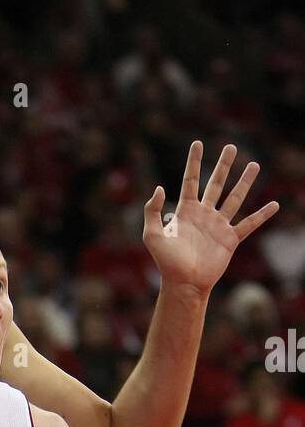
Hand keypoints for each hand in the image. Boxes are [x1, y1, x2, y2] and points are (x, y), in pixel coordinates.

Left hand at [143, 142, 278, 296]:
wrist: (183, 283)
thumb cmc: (165, 262)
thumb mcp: (151, 234)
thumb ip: (151, 210)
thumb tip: (160, 187)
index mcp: (185, 210)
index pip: (191, 180)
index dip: (194, 162)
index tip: (197, 143)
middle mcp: (204, 214)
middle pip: (216, 184)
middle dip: (223, 165)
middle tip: (231, 147)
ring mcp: (218, 226)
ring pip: (234, 198)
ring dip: (245, 182)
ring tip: (254, 165)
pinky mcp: (230, 239)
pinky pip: (249, 224)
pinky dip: (262, 215)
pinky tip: (274, 205)